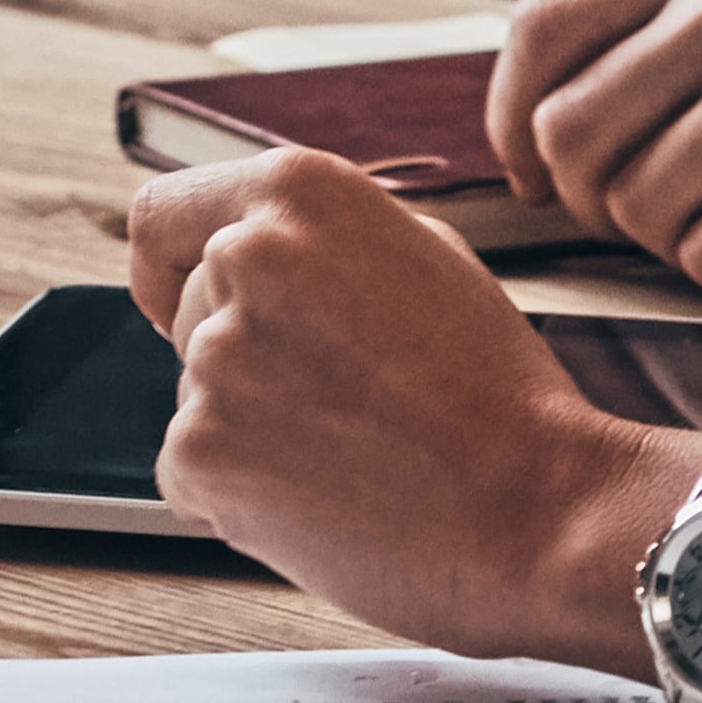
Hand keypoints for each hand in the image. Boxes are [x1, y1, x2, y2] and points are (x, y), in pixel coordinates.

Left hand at [130, 151, 698, 664]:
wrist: (540, 511)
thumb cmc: (498, 394)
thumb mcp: (425, 257)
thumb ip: (322, 240)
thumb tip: (240, 252)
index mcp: (298, 192)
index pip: (161, 216)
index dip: (173, 266)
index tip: (187, 302)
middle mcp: (243, 256)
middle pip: (187, 311)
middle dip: (244, 354)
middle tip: (340, 399)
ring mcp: (216, 355)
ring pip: (195, 395)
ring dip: (250, 429)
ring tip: (352, 451)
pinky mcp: (201, 450)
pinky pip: (188, 473)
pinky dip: (237, 495)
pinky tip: (324, 498)